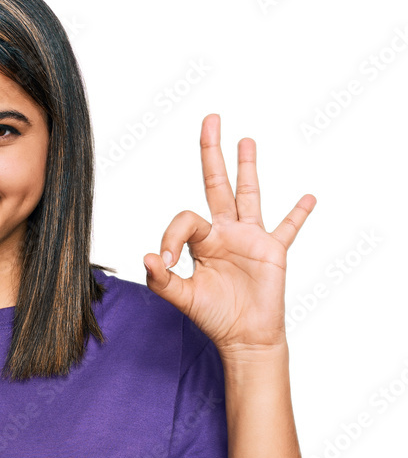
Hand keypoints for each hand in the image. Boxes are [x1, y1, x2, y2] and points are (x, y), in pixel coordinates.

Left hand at [143, 113, 316, 357]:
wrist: (243, 337)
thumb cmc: (213, 318)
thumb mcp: (182, 299)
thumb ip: (162, 280)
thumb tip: (149, 258)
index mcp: (201, 241)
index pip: (186, 219)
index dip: (172, 235)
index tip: (167, 259)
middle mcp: (224, 233)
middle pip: (217, 184)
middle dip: (212, 153)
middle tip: (210, 121)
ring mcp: (250, 238)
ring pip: (249, 194)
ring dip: (248, 167)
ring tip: (245, 140)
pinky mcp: (273, 250)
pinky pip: (288, 227)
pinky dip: (298, 213)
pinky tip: (308, 197)